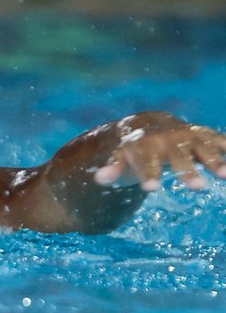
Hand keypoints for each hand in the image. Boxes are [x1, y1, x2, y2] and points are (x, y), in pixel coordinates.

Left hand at [92, 114, 225, 191]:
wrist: (149, 125)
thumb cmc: (134, 148)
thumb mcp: (121, 157)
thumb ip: (113, 167)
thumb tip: (100, 179)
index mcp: (146, 146)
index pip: (147, 162)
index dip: (149, 174)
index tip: (151, 188)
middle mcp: (169, 140)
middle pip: (179, 157)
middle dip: (188, 171)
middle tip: (197, 188)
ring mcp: (189, 137)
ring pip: (203, 148)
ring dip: (214, 160)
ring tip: (225, 175)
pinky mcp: (205, 136)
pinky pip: (220, 141)